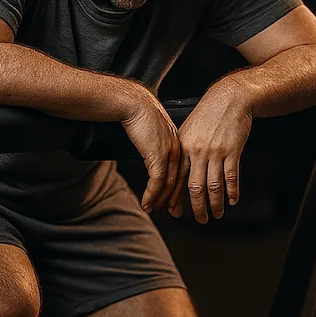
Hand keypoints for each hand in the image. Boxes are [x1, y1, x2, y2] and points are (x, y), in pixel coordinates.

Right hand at [121, 87, 180, 212]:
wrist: (133, 103)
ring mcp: (170, 153)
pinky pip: (157, 181)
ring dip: (162, 200)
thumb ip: (156, 145)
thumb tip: (151, 153)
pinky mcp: (158, 155)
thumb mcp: (153, 132)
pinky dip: (152, 194)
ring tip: (156, 211)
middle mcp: (178, 149)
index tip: (178, 199)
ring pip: (169, 183)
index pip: (182, 170)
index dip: (180, 187)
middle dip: (176, 198)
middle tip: (176, 213)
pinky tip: (147, 203)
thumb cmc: (139, 114)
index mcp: (180, 143)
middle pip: (179, 179)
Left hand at [168, 81, 251, 222]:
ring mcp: (215, 152)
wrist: (230, 99)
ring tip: (218, 214)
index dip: (173, 198)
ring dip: (216, 204)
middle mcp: (197, 152)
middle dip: (197, 207)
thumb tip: (178, 170)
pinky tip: (233, 200)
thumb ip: (183, 150)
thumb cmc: (209, 114)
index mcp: (184, 148)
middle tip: (201, 220)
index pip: (176, 179)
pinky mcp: (232, 150)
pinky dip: (232, 191)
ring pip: (214, 186)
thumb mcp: (189, 130)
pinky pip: (231, 176)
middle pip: (194, 187)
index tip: (174, 212)